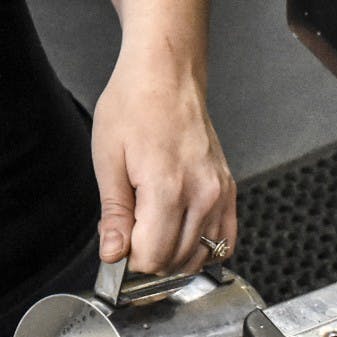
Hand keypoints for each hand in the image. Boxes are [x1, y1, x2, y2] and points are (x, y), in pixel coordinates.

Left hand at [91, 53, 236, 274]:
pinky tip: (182, 237)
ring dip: (174, 257)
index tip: (119, 242)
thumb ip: (114, 214)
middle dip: (149, 258)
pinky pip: (224, 241)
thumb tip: (114, 254)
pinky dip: (203, 250)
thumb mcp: (108, 160)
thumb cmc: (134, 106)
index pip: (152, 257)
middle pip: (175, 261)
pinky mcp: (228, 191)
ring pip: (200, 257)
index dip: (129, 258)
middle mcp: (201, 195)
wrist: (167, 75)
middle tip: (131, 233)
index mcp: (167, 188)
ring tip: (154, 232)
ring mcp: (219, 194)